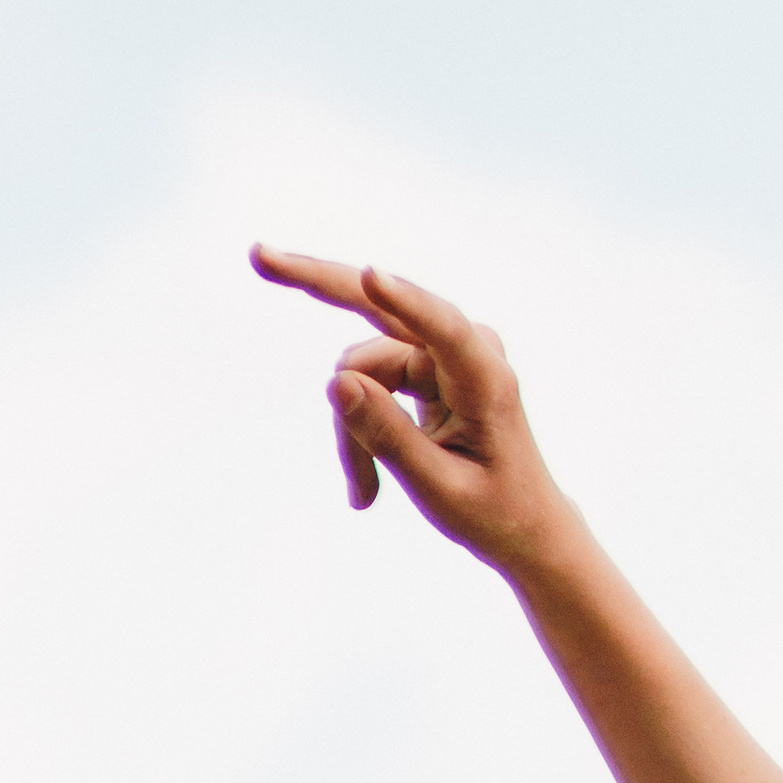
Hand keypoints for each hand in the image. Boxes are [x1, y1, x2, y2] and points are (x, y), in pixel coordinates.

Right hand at [250, 246, 565, 570]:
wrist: (523, 524)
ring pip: (360, 368)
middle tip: (259, 257)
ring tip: (362, 493)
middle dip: (319, 286)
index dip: (403, 300)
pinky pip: (365, 383)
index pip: (443, 329)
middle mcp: (463, 349)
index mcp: (487, 379)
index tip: (370, 274)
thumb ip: (389, 437)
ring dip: (350, 431)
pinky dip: (357, 432)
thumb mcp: (440, 490)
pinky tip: (364, 487)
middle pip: (381, 306)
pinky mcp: (420, 363)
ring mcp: (439, 351)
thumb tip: (336, 382)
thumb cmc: (495, 512)